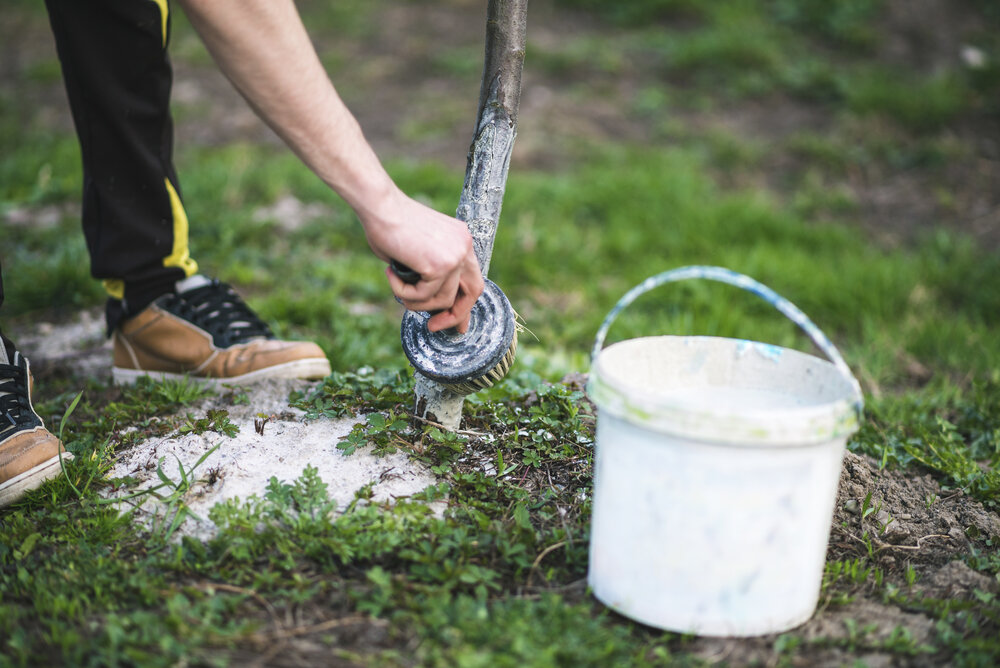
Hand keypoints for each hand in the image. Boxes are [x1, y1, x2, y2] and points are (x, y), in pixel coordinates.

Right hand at [360, 188, 483, 333]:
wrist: (379, 205)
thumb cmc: (389, 223)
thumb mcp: (419, 249)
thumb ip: (430, 273)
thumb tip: (430, 304)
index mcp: (462, 240)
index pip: (473, 279)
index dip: (465, 304)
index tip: (457, 324)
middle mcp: (464, 246)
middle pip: (472, 293)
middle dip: (454, 315)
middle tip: (433, 326)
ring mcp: (454, 255)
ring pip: (442, 300)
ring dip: (416, 302)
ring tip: (396, 286)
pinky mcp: (439, 265)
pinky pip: (422, 296)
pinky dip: (403, 292)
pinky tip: (390, 274)